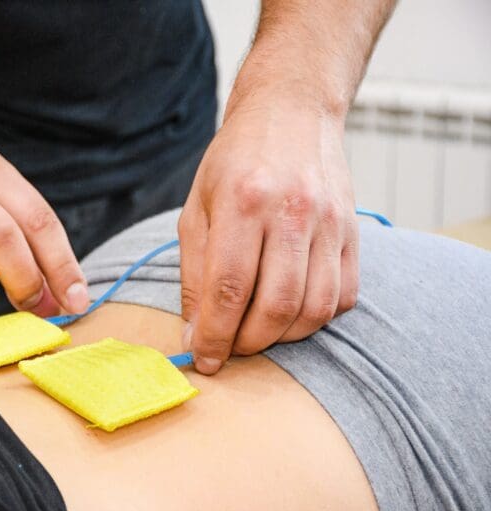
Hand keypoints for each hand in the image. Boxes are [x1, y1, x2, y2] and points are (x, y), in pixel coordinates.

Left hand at [179, 95, 358, 373]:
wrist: (291, 113)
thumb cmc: (234, 162)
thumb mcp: (197, 207)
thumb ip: (194, 272)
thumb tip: (195, 333)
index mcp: (243, 201)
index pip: (229, 287)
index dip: (215, 334)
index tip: (205, 359)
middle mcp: (292, 212)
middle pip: (276, 306)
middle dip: (248, 343)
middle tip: (231, 347)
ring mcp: (330, 222)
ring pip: (314, 309)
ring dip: (282, 336)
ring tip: (258, 330)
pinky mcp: (353, 231)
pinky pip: (342, 296)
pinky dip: (314, 317)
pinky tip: (290, 309)